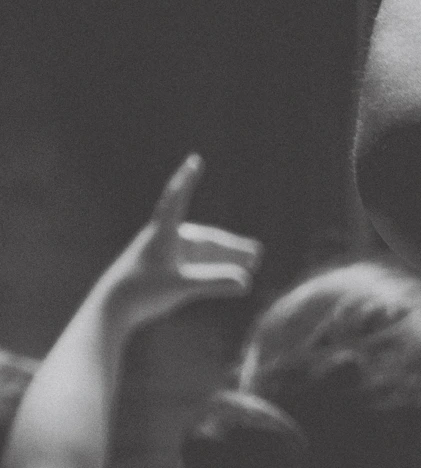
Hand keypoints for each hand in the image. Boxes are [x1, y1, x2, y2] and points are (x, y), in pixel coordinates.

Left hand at [103, 156, 260, 332]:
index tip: (194, 160)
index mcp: (164, 233)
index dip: (187, 180)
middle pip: (207, 240)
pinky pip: (200, 266)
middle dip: (232, 247)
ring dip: (228, 259)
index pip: (177, 199)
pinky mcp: (169, 269)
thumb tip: (246, 282)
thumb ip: (214, 283)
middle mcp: (168, 239)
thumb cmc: (143, 292)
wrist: (116, 306)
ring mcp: (170, 255)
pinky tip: (232, 277)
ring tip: (253, 263)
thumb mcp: (181, 287)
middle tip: (257, 252)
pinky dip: (217, 269)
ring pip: (206, 254)